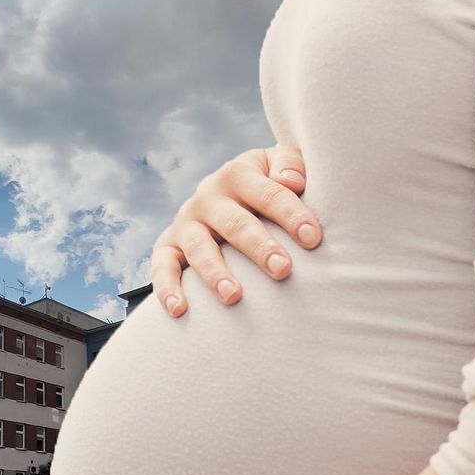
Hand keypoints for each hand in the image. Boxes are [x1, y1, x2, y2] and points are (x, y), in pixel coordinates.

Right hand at [152, 146, 321, 313]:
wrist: (222, 197)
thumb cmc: (264, 189)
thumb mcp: (277, 165)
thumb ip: (292, 164)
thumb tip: (292, 182)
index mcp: (238, 175)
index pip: (269, 193)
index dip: (291, 215)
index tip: (313, 239)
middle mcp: (207, 198)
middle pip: (235, 223)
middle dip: (258, 247)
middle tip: (282, 269)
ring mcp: (185, 224)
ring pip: (199, 249)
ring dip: (215, 273)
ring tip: (234, 297)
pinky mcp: (167, 247)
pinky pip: (161, 268)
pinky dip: (166, 289)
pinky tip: (180, 310)